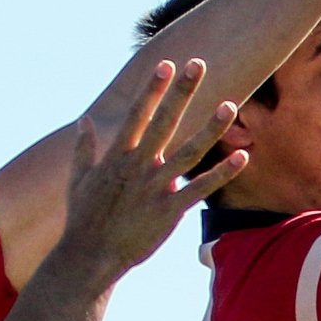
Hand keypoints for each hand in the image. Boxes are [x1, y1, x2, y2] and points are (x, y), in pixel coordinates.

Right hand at [58, 60, 244, 279]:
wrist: (89, 256)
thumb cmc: (83, 219)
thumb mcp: (78, 180)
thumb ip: (83, 149)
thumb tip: (84, 122)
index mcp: (118, 156)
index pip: (138, 114)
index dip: (153, 89)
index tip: (166, 65)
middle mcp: (139, 167)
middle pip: (165, 122)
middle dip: (181, 92)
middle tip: (198, 64)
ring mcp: (155, 188)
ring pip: (189, 152)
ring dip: (210, 128)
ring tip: (229, 105)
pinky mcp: (169, 211)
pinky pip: (201, 189)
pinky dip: (222, 173)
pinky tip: (242, 157)